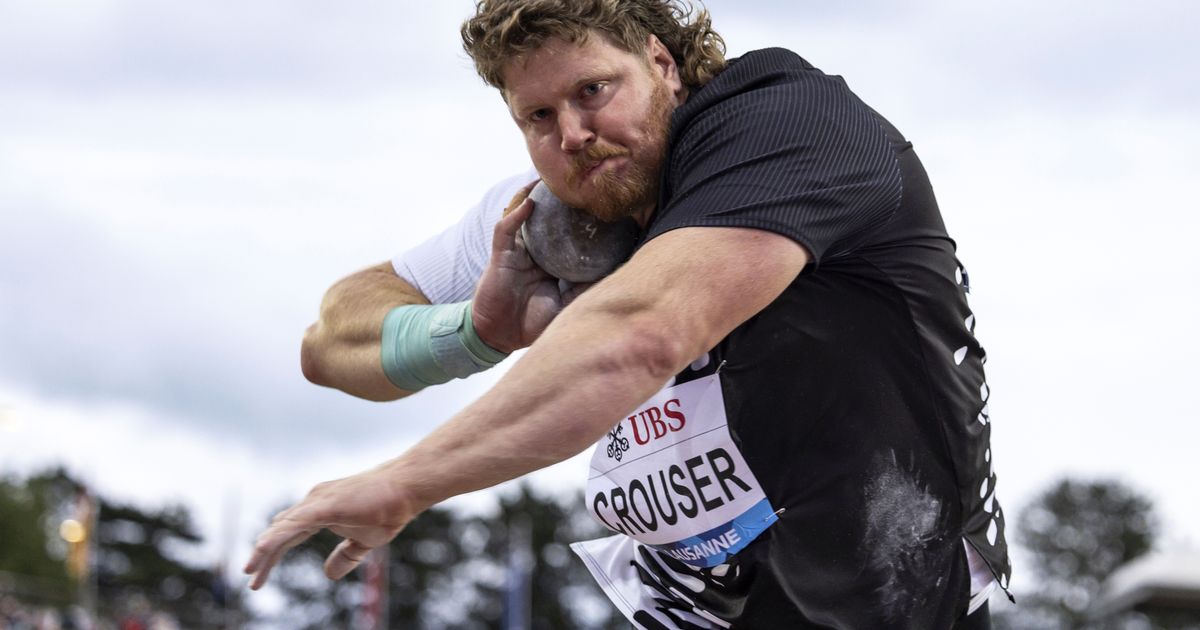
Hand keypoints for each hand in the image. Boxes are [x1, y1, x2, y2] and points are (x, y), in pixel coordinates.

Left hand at [243, 464, 412, 589]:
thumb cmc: (388, 509)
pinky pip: (293, 525)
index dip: (272, 554)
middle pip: (279, 533)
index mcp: (319, 511)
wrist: (406, 488)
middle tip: (251, 580)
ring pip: (281, 529)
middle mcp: (312, 503)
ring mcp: (316, 501)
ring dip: (264, 550)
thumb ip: (345, 556)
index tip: (258, 575)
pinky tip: (262, 549)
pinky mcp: (324, 505)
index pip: (288, 535)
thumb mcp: (364, 541)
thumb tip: (328, 574)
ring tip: (250, 570)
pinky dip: (275, 538)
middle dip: (263, 557)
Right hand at [472, 181, 590, 351]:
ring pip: (524, 216)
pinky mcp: (501, 254)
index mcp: (551, 264)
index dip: (581, 223)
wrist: (500, 335)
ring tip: (548, 180)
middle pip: (547, 221)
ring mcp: (517, 251)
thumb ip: (585, 292)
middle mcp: (535, 253)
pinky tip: (529, 201)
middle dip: (558, 202)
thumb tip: (615, 278)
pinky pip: (506, 229)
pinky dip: (516, 214)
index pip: (568, 238)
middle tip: (578, 185)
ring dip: (533, 196)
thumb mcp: (567, 307)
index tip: (602, 209)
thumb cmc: (532, 324)